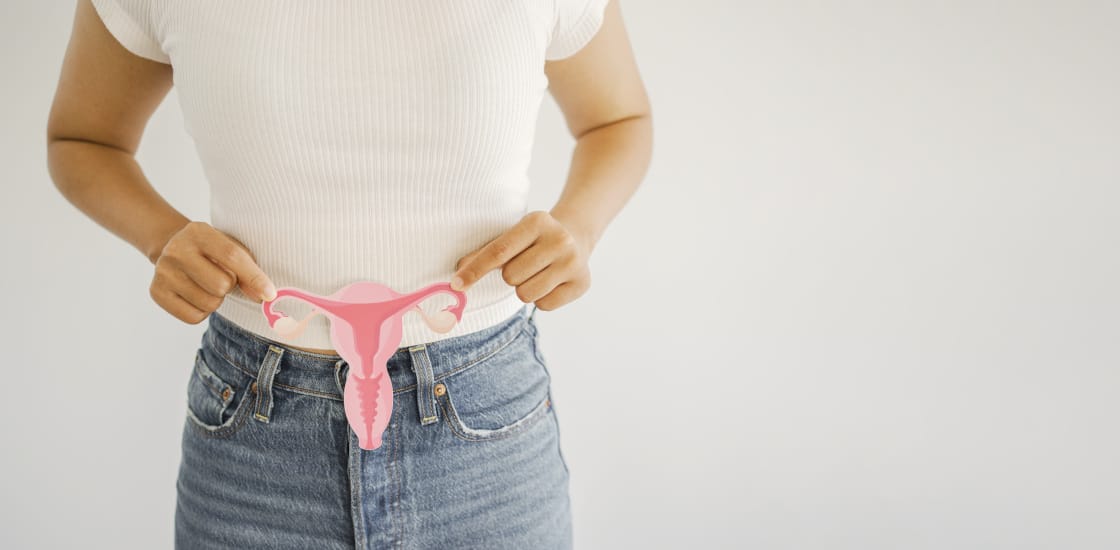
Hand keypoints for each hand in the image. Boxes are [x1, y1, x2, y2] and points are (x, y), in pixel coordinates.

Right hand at [149, 221, 276, 323]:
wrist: (173, 249)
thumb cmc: (212, 252)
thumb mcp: (232, 249)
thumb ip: (250, 271)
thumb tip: (265, 296)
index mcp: (199, 232)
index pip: (232, 257)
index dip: (255, 278)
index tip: (270, 294)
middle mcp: (176, 250)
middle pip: (221, 285)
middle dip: (229, 286)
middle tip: (220, 277)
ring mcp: (163, 272)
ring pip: (209, 303)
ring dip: (215, 300)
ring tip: (206, 285)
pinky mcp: (156, 292)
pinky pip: (194, 317)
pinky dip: (201, 311)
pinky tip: (195, 295)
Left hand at [451, 210, 592, 310]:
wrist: (576, 238)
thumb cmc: (534, 241)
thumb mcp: (512, 237)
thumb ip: (485, 254)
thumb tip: (458, 275)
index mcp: (537, 221)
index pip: (498, 251)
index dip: (475, 270)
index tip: (457, 284)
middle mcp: (559, 239)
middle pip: (511, 277)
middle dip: (510, 276)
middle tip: (525, 265)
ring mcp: (573, 262)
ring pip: (526, 294)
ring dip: (525, 289)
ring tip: (538, 274)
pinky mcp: (581, 284)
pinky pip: (544, 305)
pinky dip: (542, 299)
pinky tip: (551, 282)